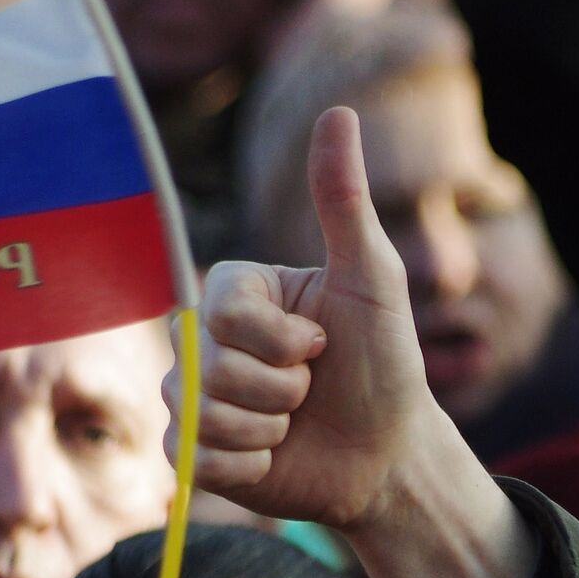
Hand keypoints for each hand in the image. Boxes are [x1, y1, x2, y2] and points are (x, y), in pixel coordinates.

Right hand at [165, 107, 434, 531]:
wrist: (388, 455)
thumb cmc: (386, 364)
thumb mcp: (372, 279)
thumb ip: (342, 200)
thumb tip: (337, 111)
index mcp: (236, 293)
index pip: (220, 309)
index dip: (278, 339)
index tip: (322, 344)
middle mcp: (203, 340)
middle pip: (207, 366)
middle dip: (279, 389)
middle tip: (311, 391)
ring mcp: (192, 396)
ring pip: (198, 414)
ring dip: (265, 429)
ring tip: (293, 425)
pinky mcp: (190, 452)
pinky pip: (192, 460)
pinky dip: (247, 466)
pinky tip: (273, 458)